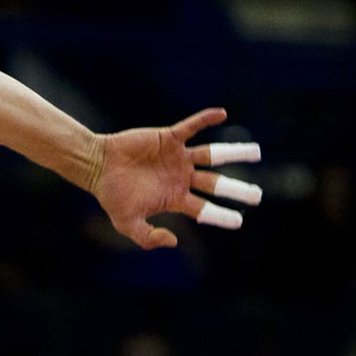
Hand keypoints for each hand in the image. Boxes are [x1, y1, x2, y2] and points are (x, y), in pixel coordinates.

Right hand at [91, 108, 261, 249]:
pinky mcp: (168, 138)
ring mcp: (177, 157)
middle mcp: (181, 177)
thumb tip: (175, 242)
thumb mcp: (127, 224)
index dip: (221, 215)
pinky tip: (222, 114)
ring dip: (234, 153)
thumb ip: (148, 238)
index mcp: (175, 198)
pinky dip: (206, 119)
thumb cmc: (111, 195)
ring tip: (256, 153)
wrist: (97, 165)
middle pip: (215, 184)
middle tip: (257, 195)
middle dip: (237, 189)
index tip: (239, 221)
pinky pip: (192, 127)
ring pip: (212, 156)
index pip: (204, 209)